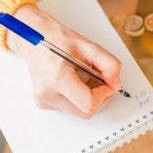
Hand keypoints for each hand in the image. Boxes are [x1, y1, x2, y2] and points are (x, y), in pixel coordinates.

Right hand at [6, 5, 121, 117]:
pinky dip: (79, 97)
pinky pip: (71, 108)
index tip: (108, 83)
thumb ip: (109, 65)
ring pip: (79, 112)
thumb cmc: (60, 41)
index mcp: (58, 79)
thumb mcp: (90, 47)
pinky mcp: (44, 103)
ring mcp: (44, 101)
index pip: (89, 104)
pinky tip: (76, 81)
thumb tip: (115, 84)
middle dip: (99, 97)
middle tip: (100, 79)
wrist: (36, 40)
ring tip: (86, 77)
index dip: (104, 95)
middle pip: (86, 112)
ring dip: (90, 97)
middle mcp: (47, 94)